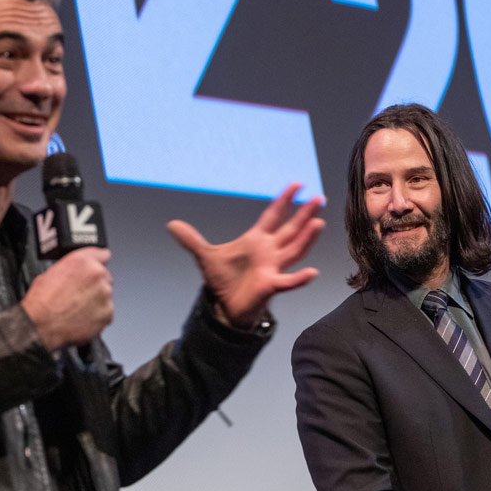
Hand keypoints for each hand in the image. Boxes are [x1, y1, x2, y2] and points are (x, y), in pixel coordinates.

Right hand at [21, 248, 113, 351]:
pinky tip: (82, 317)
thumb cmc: (41, 302)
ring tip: (77, 308)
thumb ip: (72, 267)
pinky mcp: (107, 314)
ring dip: (96, 300)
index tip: (98, 266)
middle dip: (95, 285)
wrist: (40, 326)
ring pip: (106, 295)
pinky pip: (106, 312)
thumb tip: (78, 271)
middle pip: (105, 277)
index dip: (98, 262)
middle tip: (79, 294)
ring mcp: (105, 295)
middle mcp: (98, 275)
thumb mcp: (52, 272)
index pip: (103, 254)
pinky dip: (97, 315)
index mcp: (83, 262)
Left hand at [166, 183, 323, 328]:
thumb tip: (171, 224)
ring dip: (307, 238)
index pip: (274, 215)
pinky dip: (299, 278)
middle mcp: (270, 251)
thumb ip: (191, 240)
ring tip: (318, 223)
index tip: (297, 184)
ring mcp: (273, 268)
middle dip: (304, 214)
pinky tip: (312, 272)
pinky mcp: (271, 285)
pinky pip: (288, 281)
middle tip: (319, 198)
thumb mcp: (205, 256)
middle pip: (291, 229)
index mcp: (257, 240)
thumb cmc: (223, 280)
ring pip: (294, 250)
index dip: (285, 200)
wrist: (225, 306)